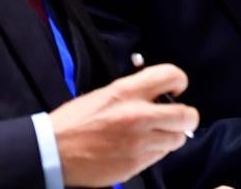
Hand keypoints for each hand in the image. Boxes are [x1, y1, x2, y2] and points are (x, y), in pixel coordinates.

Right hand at [49, 63, 198, 185]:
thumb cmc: (76, 121)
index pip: (171, 76)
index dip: (179, 81)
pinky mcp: (136, 164)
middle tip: (179, 118)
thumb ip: (134, 93)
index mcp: (128, 92)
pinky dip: (155, 152)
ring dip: (170, 136)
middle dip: (187, 117)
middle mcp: (139, 116)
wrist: (54, 151)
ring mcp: (139, 142)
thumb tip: (158, 96)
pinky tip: (139, 148)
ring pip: (177, 139)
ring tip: (154, 135)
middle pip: (186, 115)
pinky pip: (160, 156)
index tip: (176, 89)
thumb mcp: (105, 94)